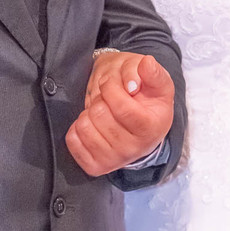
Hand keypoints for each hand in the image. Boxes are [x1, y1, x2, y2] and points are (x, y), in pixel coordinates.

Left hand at [65, 53, 173, 176]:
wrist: (141, 125)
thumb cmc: (148, 100)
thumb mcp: (157, 83)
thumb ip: (153, 72)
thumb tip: (146, 64)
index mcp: (151, 128)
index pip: (121, 107)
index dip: (111, 88)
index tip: (112, 83)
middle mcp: (133, 149)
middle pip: (99, 114)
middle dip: (100, 98)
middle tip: (108, 99)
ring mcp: (114, 160)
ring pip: (84, 127)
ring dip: (89, 111)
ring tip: (102, 111)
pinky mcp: (96, 166)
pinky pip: (73, 141)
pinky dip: (77, 127)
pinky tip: (92, 123)